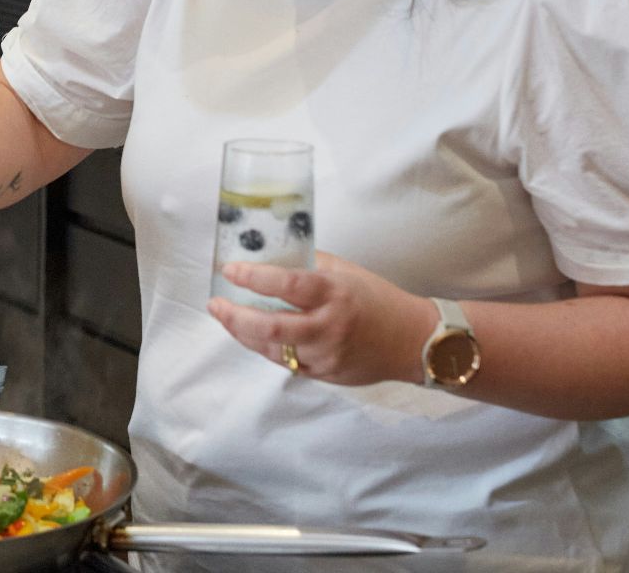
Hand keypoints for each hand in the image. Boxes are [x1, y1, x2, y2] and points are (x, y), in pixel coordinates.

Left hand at [206, 252, 435, 385]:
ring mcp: (325, 355)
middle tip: (215, 304)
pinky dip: (265, 347)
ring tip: (227, 317)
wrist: (413, 342)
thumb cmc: (379, 300)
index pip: (287, 285)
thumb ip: (310, 265)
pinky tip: (252, 335)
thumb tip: (272, 255)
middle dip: (234, 317)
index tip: (230, 270)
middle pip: (270, 327)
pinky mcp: (324, 374)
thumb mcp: (347, 272)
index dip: (254, 277)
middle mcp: (328, 327)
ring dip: (243, 333)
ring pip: (272, 349)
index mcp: (334, 294)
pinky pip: (285, 362)